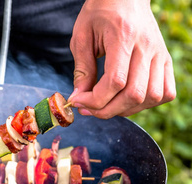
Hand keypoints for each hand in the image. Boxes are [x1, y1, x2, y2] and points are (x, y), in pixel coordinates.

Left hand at [69, 0, 175, 118]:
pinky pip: (166, 92)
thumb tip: (78, 98)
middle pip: (134, 94)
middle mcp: (147, 47)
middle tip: (87, 108)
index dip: (95, 99)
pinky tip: (126, 99)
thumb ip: (82, 68)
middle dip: (106, 110)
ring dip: (125, 109)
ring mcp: (160, 54)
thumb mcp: (81, 36)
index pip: (116, 81)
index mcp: (123, 37)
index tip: (77, 101)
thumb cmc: (99, 13)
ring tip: (105, 105)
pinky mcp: (166, 60)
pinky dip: (147, 103)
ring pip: (151, 97)